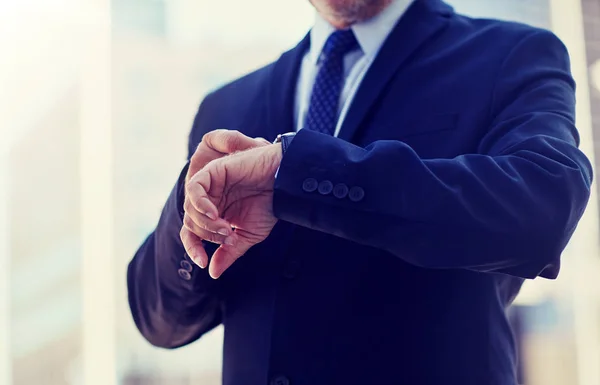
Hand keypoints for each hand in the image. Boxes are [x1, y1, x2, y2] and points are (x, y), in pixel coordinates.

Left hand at [186, 139, 282, 277]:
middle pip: (191, 223)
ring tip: (226, 228)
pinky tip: (214, 214)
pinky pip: (194, 188)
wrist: (284, 184)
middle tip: (230, 236)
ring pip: (190, 208)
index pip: (192, 233)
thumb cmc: (269, 206)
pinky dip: (200, 204)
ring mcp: (210, 185)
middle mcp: (209, 199)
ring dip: (206, 224)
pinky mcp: (213, 171)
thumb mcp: (248, 235)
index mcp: (215, 213)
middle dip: (208, 235)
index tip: (203, 262)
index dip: (193, 248)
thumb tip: (213, 273)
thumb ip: (229, 252)